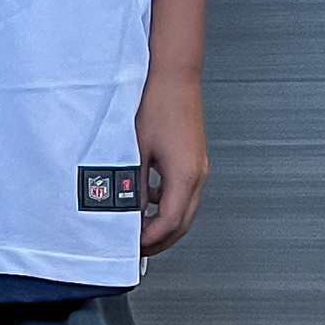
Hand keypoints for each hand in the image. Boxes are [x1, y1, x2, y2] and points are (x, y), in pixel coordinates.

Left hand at [133, 72, 208, 254]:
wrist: (175, 77)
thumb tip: (126, 209)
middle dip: (158, 240)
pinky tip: (146, 197)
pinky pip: (183, 192)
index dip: (149, 240)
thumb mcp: (135, 150)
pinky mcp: (193, 160)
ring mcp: (198, 168)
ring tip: (137, 226)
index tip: (132, 246)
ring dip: (162, 223)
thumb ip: (132, 184)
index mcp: (184, 176)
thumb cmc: (157, 105)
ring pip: (184, 210)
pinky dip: (166, 204)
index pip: (169, 223)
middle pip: (181, 224)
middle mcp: (197, 175)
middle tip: (136, 247)